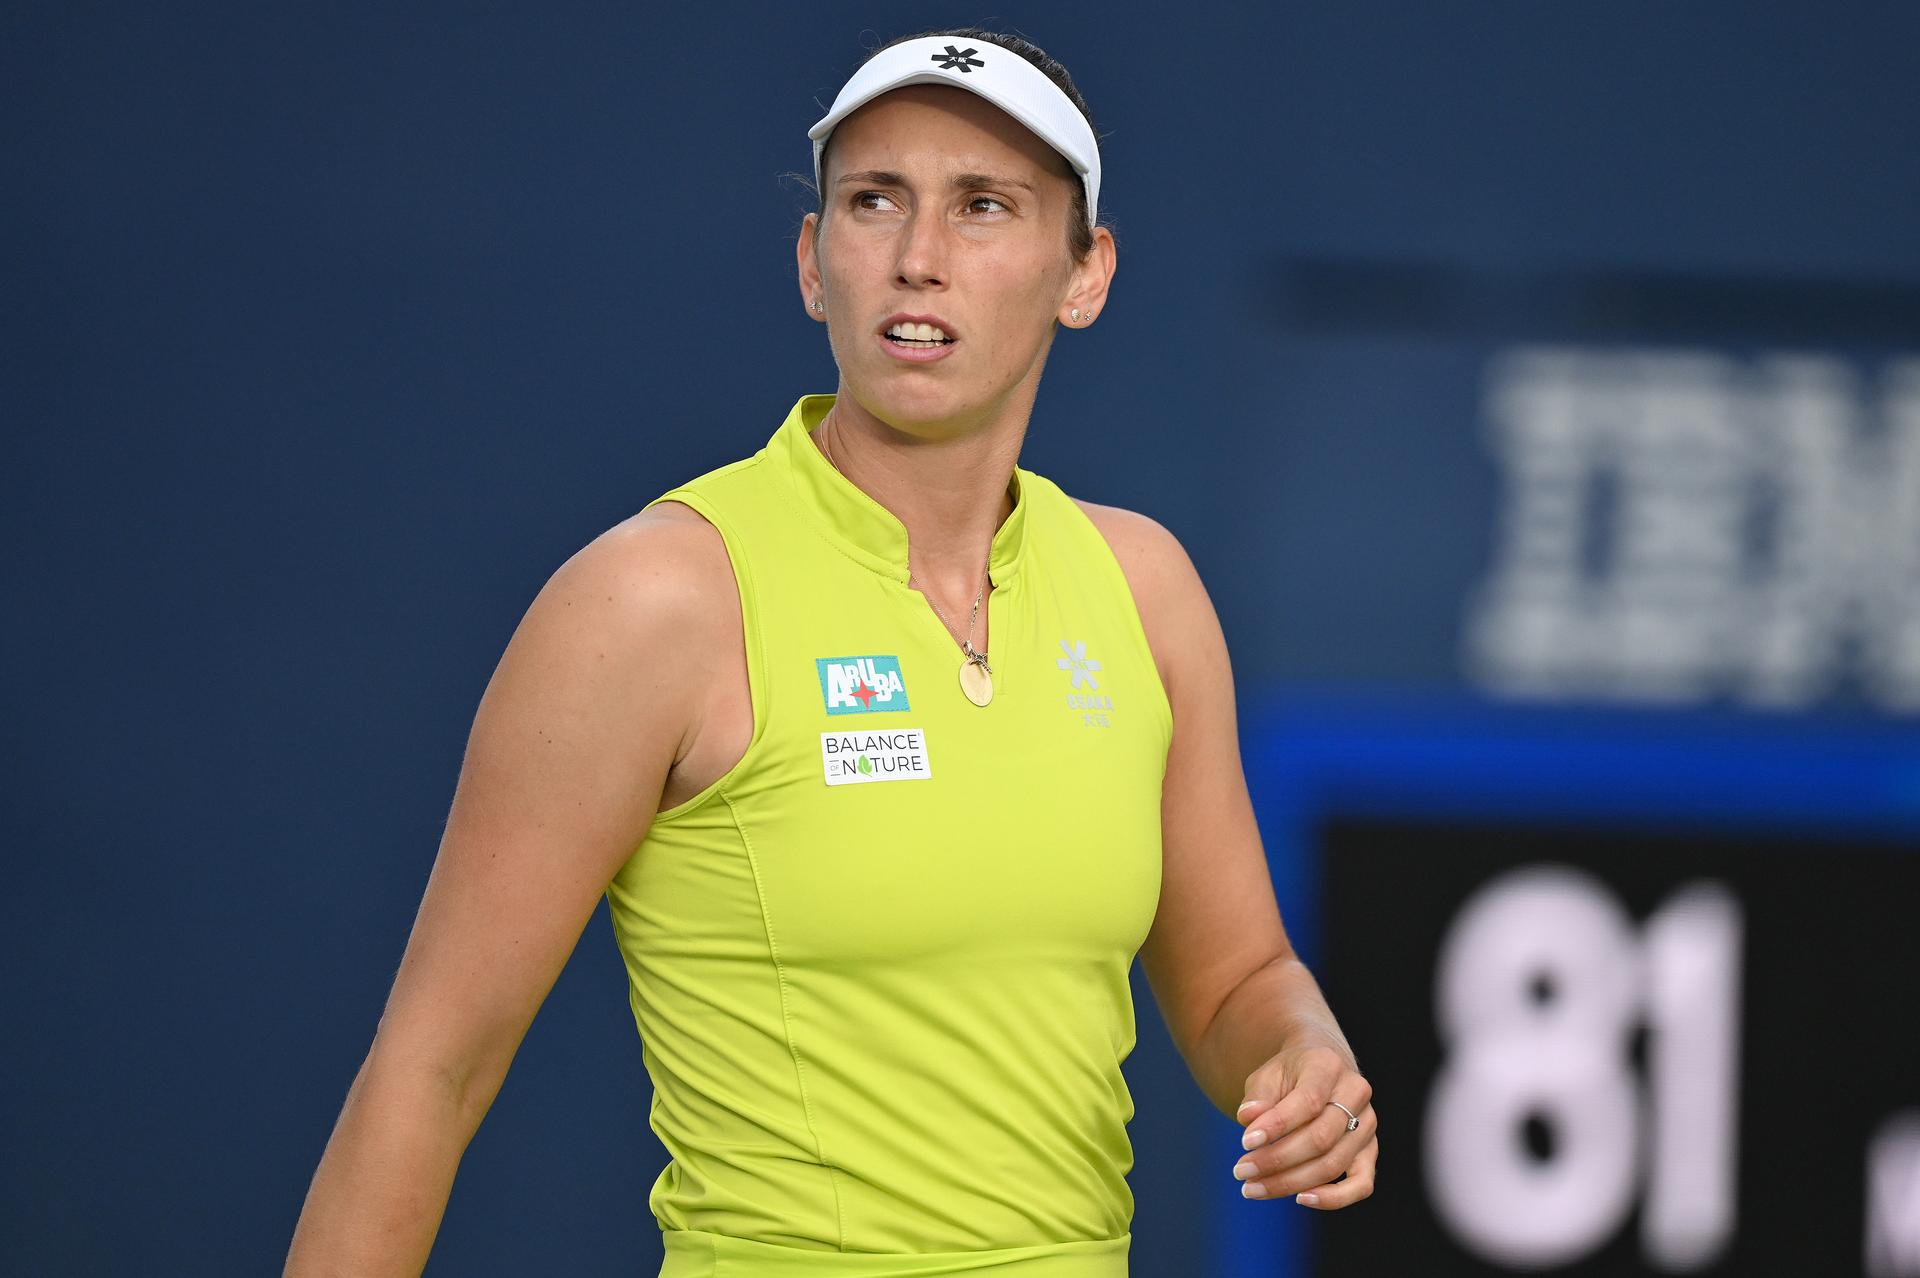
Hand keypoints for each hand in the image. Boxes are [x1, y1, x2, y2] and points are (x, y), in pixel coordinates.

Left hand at [1231, 1043, 1376, 1208]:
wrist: (1318, 1071)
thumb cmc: (1288, 1075)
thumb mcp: (1268, 1075)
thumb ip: (1258, 1096)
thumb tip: (1247, 1118)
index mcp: (1328, 1066)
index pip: (1308, 1101)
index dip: (1277, 1126)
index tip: (1245, 1142)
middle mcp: (1356, 1093)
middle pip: (1320, 1138)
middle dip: (1277, 1160)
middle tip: (1241, 1171)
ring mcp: (1367, 1124)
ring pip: (1334, 1164)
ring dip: (1291, 1182)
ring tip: (1253, 1187)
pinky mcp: (1369, 1151)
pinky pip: (1361, 1184)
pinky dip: (1333, 1198)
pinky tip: (1301, 1198)